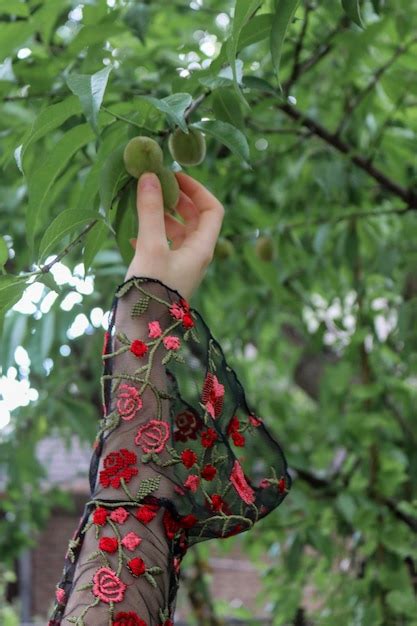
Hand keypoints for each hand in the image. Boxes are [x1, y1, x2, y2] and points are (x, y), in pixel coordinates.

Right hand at [125, 171, 224, 300]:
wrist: (143, 330)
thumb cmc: (152, 288)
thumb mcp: (151, 246)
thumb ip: (151, 211)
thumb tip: (150, 176)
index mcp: (202, 248)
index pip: (212, 209)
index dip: (198, 190)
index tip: (175, 177)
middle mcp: (196, 255)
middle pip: (195, 219)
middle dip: (178, 200)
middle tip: (157, 186)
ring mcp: (182, 266)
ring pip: (178, 233)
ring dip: (162, 216)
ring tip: (141, 205)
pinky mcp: (166, 274)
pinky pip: (164, 247)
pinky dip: (152, 235)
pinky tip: (132, 235)